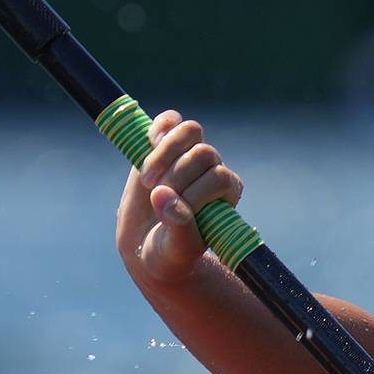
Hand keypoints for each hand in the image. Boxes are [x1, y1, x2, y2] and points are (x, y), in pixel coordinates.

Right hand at [115, 110, 241, 287]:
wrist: (148, 246)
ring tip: (148, 180)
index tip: (172, 215)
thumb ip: (177, 226)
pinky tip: (148, 142)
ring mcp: (189, 154)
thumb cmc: (169, 252)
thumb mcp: (175, 249)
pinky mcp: (164, 145)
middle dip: (176, 175)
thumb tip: (163, 195)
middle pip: (204, 153)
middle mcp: (212, 169)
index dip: (194, 194)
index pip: (218, 178)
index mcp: (226, 193)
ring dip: (164, 154)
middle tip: (156, 196)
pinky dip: (159, 128)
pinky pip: (170, 121)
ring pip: (189, 132)